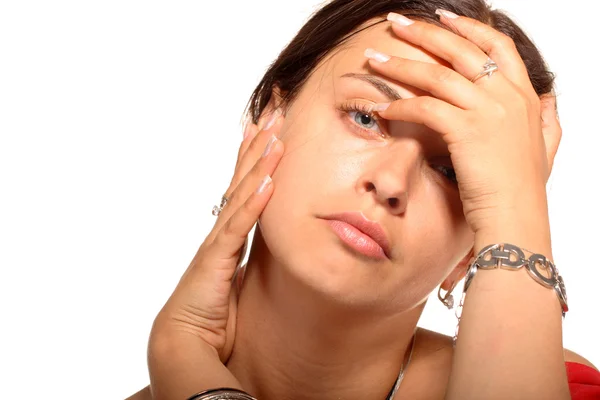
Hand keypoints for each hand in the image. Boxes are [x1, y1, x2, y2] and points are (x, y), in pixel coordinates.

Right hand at [151, 110, 283, 361]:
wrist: (186, 340)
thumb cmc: (210, 314)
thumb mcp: (236, 278)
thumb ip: (246, 257)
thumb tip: (265, 249)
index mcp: (227, 234)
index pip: (244, 187)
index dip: (255, 157)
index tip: (268, 130)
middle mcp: (221, 230)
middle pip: (241, 178)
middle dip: (258, 145)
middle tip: (274, 113)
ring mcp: (217, 242)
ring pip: (240, 194)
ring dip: (259, 163)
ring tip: (275, 134)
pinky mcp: (216, 259)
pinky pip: (238, 227)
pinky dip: (254, 203)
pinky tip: (268, 181)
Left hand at [366, 12, 561, 236]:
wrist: (517, 217)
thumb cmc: (524, 188)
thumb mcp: (546, 146)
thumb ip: (547, 119)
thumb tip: (548, 99)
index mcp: (524, 95)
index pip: (496, 45)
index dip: (468, 27)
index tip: (441, 16)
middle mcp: (508, 96)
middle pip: (460, 50)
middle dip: (424, 32)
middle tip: (396, 22)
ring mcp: (488, 111)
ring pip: (436, 74)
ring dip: (399, 64)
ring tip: (373, 60)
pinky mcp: (466, 130)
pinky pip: (424, 108)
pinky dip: (400, 107)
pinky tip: (381, 109)